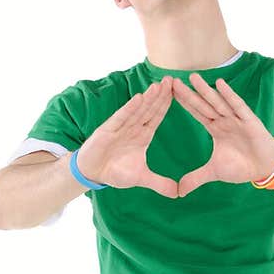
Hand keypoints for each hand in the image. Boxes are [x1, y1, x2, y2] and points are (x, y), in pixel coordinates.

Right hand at [76, 77, 177, 198]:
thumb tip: (178, 194)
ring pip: (138, 110)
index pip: (157, 116)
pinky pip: (121, 117)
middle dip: (161, 95)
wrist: (93, 173)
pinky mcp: (108, 130)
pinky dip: (130, 108)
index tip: (180, 92)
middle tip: (172, 79)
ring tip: (159, 85)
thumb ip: (160, 183)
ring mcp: (120, 127)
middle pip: (150, 108)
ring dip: (148, 98)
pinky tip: (139, 98)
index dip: (167, 104)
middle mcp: (133, 127)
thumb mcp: (141, 178)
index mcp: (143, 135)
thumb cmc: (116, 171)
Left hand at [171, 74, 273, 195]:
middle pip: (203, 104)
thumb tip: (179, 192)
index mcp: (215, 129)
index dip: (184, 103)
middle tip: (173, 80)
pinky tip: (220, 83)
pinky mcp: (249, 121)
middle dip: (189, 93)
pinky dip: (229, 95)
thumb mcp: (214, 172)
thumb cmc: (241, 166)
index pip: (196, 113)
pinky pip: (238, 106)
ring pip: (217, 102)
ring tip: (193, 77)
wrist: (264, 169)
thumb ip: (196, 178)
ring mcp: (236, 119)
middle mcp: (224, 120)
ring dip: (205, 90)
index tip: (169, 92)